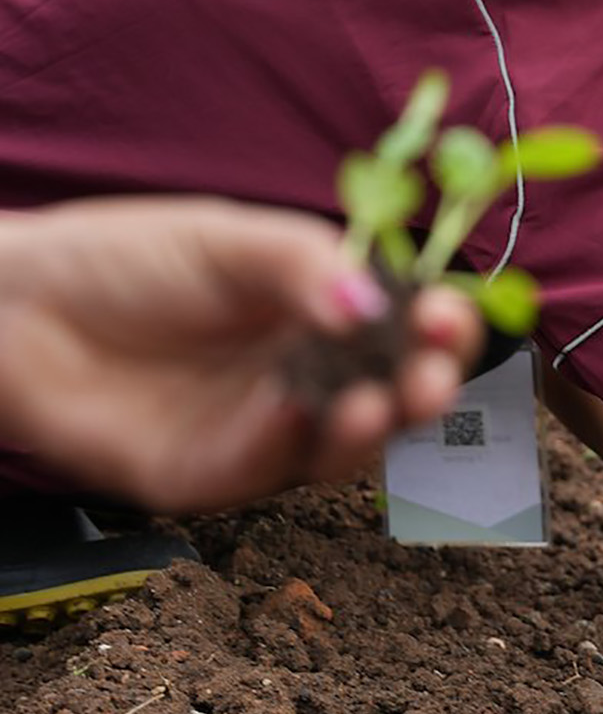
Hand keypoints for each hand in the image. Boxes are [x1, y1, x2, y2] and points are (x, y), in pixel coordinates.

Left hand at [0, 197, 480, 512]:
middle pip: (396, 398)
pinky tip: (289, 410)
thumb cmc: (127, 259)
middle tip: (429, 381)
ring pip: (342, 450)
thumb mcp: (229, 239)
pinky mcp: (206, 475)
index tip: (448, 315)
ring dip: (369, 433)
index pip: (410, 329)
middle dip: (425, 392)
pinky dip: (283, 446)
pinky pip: (261, 473)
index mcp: (329, 314)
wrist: (15, 306)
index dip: (441, 328)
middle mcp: (311, 376)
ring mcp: (263, 431)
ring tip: (376, 405)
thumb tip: (376, 304)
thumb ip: (304, 265)